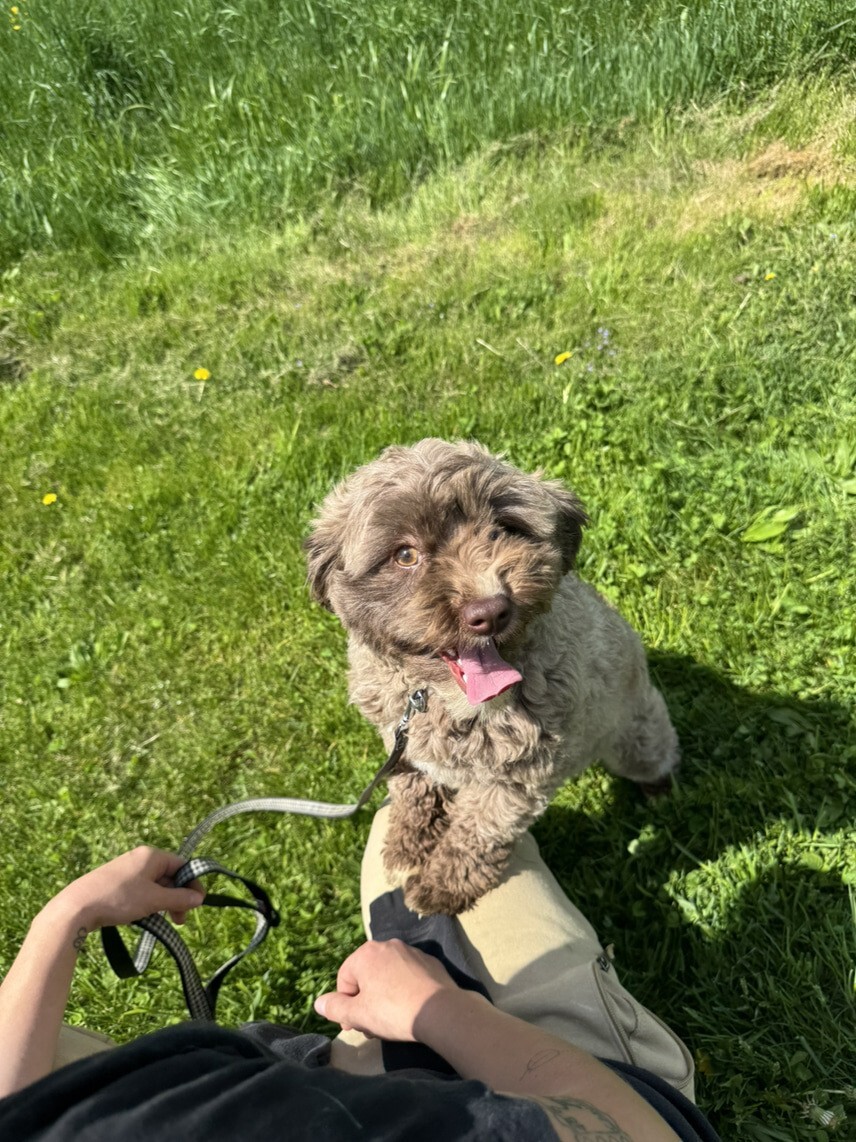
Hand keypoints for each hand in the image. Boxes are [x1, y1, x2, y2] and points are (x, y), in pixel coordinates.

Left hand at [44, 846, 204, 931]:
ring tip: (163, 923)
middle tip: (180, 921)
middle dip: (177, 898)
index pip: (181, 866)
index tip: (198, 904)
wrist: (76, 907)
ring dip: (163, 903)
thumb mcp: (153, 900)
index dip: (192, 884)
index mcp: (152, 855)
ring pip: (154, 886)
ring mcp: (126, 870)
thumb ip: (178, 898)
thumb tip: (199, 898)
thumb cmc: (119, 899)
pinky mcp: (115, 883)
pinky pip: (140, 891)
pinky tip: (144, 919)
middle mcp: (140, 858)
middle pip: (168, 877)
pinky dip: (147, 904)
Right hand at [314, 939, 458, 1041]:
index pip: (344, 979)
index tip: (354, 1025)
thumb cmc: (393, 1011)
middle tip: (371, 1025)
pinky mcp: (429, 960)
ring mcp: (411, 951)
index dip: (345, 1005)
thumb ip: (335, 1007)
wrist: (440, 1010)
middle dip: (365, 1000)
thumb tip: (318, 1002)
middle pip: (366, 976)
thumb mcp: (358, 1014)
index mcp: (366, 953)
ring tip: (390, 1019)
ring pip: (387, 975)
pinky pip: (408, 975)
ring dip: (383, 995)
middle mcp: (387, 945)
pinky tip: (410, 1008)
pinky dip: (404, 989)